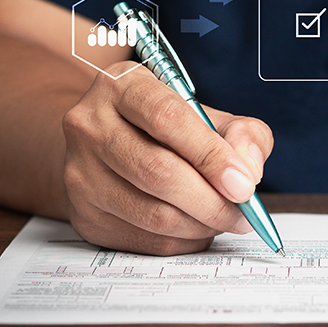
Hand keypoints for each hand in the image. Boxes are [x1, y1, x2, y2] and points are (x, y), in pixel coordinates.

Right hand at [61, 61, 273, 254]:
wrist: (110, 144)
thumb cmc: (166, 127)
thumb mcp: (206, 113)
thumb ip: (241, 133)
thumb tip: (248, 170)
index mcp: (121, 85)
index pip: (167, 118)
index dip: (211, 155)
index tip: (244, 184)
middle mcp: (89, 125)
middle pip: (158, 172)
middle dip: (212, 201)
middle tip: (244, 214)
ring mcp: (79, 173)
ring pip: (152, 214)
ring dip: (201, 225)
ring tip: (225, 219)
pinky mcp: (82, 215)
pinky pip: (144, 240)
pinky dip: (183, 241)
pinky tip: (198, 227)